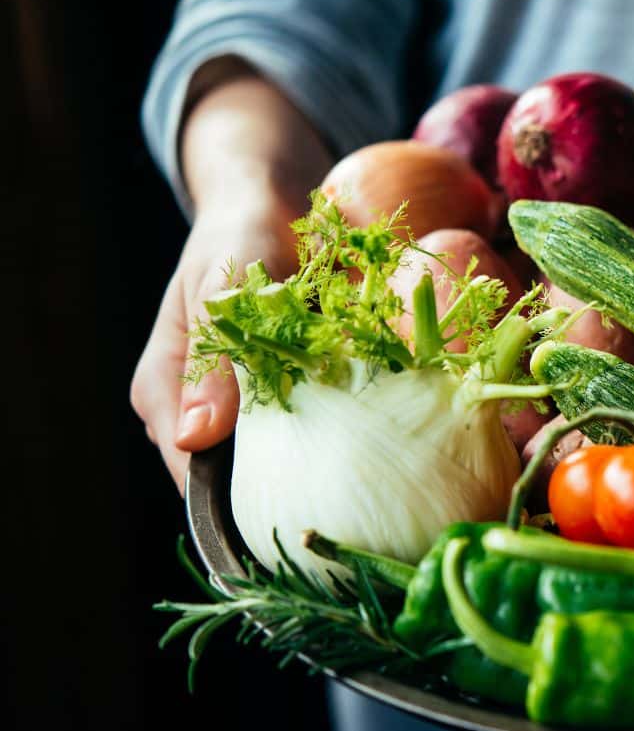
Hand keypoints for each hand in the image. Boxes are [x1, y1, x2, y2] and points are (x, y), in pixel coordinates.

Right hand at [132, 66, 331, 490]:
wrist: (271, 202)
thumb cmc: (239, 235)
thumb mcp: (220, 284)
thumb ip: (213, 356)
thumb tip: (196, 438)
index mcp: (165, 390)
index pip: (188, 474)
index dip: (232, 509)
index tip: (290, 528)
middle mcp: (197, 407)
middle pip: (232, 479)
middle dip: (283, 496)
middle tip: (341, 515)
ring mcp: (240, 404)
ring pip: (275, 461)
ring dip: (314, 469)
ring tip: (364, 488)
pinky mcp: (283, 393)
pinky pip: (309, 430)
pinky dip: (336, 436)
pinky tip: (372, 445)